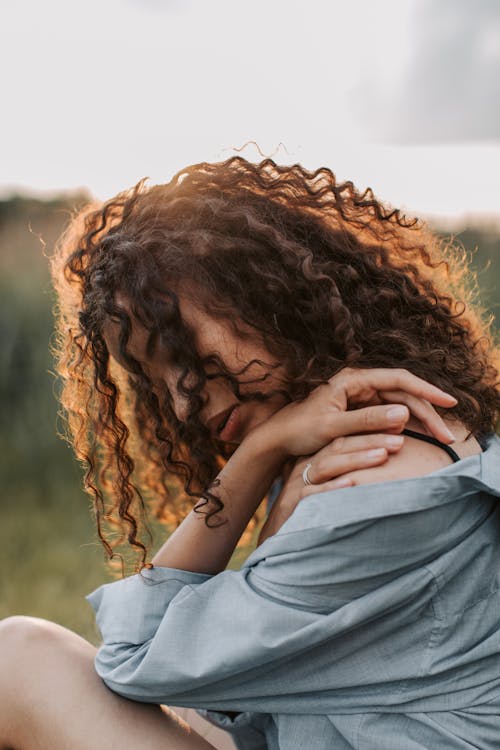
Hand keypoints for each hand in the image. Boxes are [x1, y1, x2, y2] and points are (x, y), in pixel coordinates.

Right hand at [257, 431, 404, 543]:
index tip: (400, 432)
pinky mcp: (292, 503)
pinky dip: (332, 488)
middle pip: (339, 447)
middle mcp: (307, 467)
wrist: (279, 538)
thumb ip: (353, 477)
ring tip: (382, 456)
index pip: (345, 439)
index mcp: (318, 459)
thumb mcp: (332, 490)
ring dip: (356, 460)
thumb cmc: (313, 514)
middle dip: (370, 442)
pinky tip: (351, 484)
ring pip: (327, 465)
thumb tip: (389, 468)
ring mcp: (298, 484)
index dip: (371, 434)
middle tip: (399, 441)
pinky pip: (313, 493)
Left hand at [258, 367, 456, 458]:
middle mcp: (359, 384)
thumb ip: (367, 420)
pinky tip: (420, 436)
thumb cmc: (300, 429)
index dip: (426, 390)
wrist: (278, 438)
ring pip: (399, 405)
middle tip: (447, 434)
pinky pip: (389, 415)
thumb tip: (404, 415)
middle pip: (403, 394)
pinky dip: (405, 426)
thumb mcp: (333, 426)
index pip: (399, 380)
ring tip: (440, 437)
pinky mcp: (359, 410)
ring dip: (420, 420)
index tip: (448, 403)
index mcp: (353, 380)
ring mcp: (360, 397)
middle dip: (427, 412)